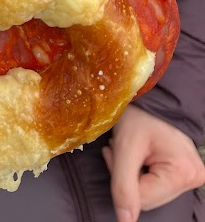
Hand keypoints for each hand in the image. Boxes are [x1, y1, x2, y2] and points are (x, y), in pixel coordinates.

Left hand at [102, 104, 204, 220]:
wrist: (150, 96)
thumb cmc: (139, 115)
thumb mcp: (125, 146)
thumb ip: (123, 184)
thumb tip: (125, 221)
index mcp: (184, 173)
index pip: (143, 199)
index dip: (120, 178)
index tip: (112, 152)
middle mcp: (193, 178)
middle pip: (147, 198)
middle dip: (125, 175)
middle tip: (118, 149)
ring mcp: (190, 177)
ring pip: (149, 193)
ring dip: (130, 173)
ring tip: (128, 149)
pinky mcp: (183, 174)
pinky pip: (154, 185)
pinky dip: (138, 172)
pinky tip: (136, 154)